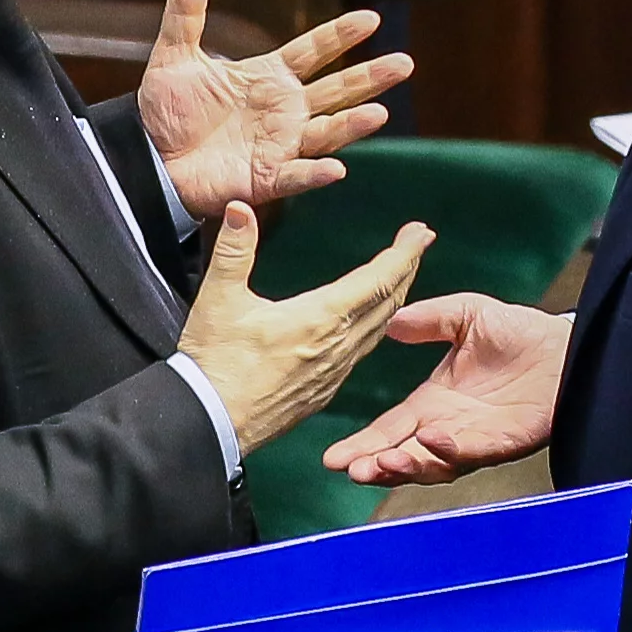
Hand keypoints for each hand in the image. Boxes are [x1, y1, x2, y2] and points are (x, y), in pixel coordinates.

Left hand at [139, 0, 411, 219]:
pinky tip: (337, 169)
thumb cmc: (164, 111)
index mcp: (268, 77)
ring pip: (326, 132)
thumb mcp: (173, 56)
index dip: (340, 35)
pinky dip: (315, 173)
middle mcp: (284, 109)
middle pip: (336, 90)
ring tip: (379, 113)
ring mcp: (280, 144)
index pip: (313, 51)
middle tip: (405, 63)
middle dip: (370, 77)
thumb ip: (186, 13)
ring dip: (352, 125)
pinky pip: (296, 175)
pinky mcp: (267, 178)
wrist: (148, 158)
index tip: (371, 19)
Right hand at [179, 201, 431, 452]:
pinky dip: (374, 330)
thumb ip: (234, 249)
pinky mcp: (322, 392)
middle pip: (389, 303)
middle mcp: (337, 346)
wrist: (210, 423)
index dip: (404, 254)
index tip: (421, 233)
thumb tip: (241, 208)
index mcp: (320, 318)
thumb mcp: (219, 299)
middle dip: (407, 270)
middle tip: (418, 246)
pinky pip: (360, 355)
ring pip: (378, 331)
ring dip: (395, 300)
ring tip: (400, 279)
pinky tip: (367, 327)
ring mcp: (332, 373)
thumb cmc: (215, 363)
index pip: (378, 279)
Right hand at [320, 295, 570, 484]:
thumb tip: (391, 322)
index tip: (333, 458)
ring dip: (406, 466)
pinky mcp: (502, 443)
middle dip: (376, 465)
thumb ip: (430, 319)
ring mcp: (473, 440)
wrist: (566, 346)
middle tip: (353, 469)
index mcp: (432, 403)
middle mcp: (447, 428)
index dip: (362, 445)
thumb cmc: (518, 332)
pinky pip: (471, 454)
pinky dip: (449, 452)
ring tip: (383, 462)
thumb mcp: (466, 314)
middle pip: (403, 456)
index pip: (389, 430)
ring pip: (432, 465)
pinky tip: (431, 440)